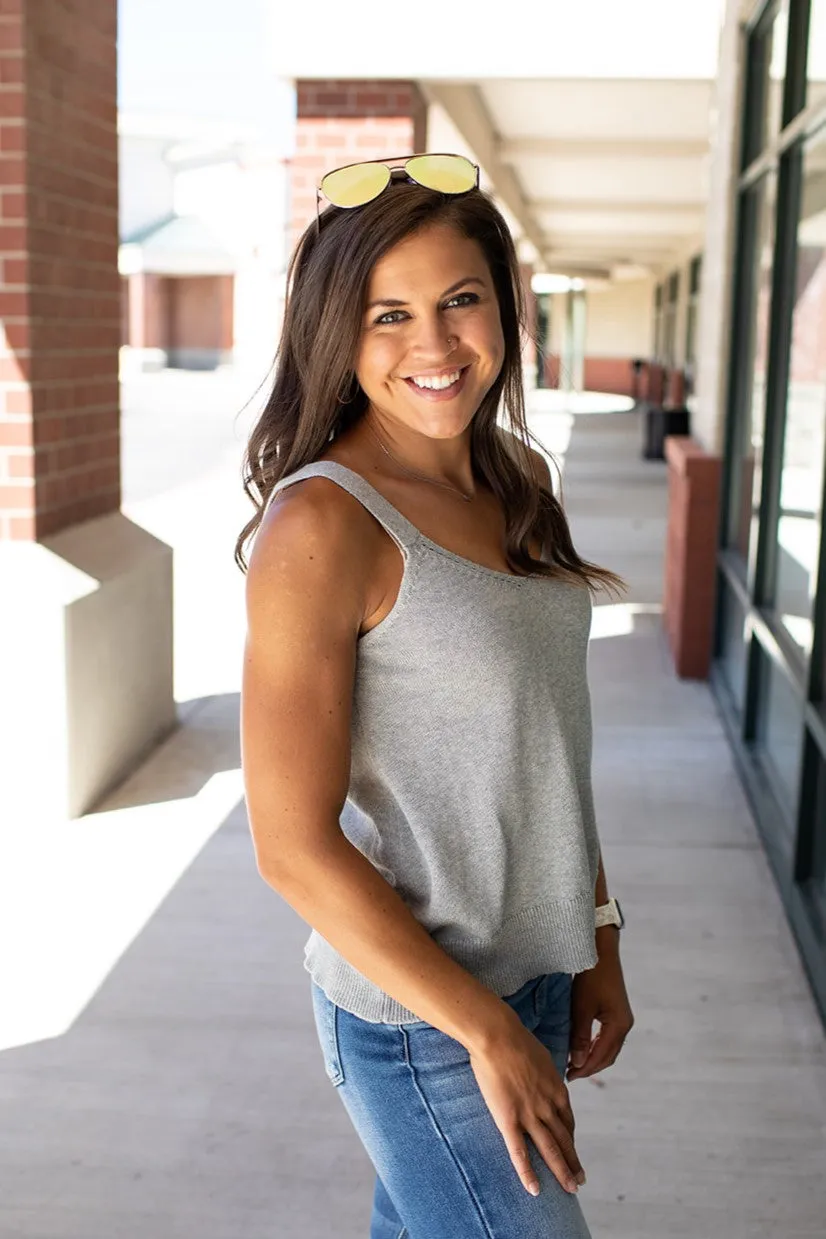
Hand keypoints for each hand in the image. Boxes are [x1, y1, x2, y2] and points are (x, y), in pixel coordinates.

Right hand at [469, 1013, 586, 1197]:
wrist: (498, 1036)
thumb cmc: (515, 1039)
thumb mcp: (540, 1055)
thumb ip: (542, 1071)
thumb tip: (540, 1073)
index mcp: (556, 1089)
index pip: (567, 1120)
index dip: (570, 1138)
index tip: (571, 1149)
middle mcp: (548, 1105)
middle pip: (564, 1139)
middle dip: (573, 1161)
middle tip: (580, 1181)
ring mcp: (530, 1114)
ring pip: (550, 1150)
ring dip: (562, 1171)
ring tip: (571, 1189)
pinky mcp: (509, 1119)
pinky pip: (520, 1152)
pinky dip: (528, 1173)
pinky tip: (534, 1190)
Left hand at [566, 935, 633, 1081]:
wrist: (601, 951)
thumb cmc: (591, 977)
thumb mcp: (582, 1007)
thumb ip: (580, 1035)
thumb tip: (576, 1061)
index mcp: (619, 1025)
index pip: (602, 1056)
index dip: (585, 1069)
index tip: (568, 1075)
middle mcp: (624, 1025)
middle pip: (608, 1056)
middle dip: (590, 1067)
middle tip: (570, 1074)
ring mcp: (622, 1019)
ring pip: (608, 1048)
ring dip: (593, 1058)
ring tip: (574, 1064)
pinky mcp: (617, 1012)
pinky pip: (607, 1037)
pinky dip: (595, 1046)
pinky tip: (582, 1048)